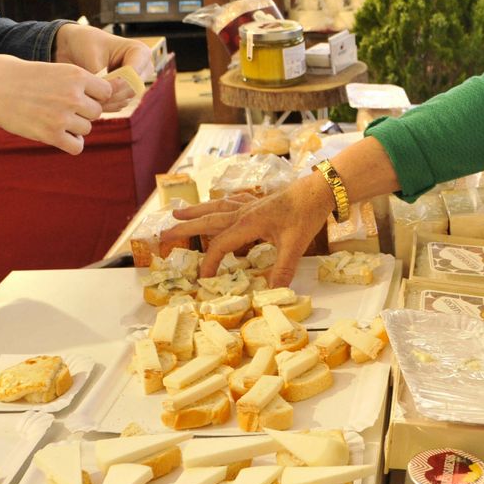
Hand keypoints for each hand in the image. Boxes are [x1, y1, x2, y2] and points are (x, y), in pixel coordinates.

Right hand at [0, 54, 111, 154]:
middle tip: (62, 109)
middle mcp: (73, 96)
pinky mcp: (51, 134)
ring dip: (75, 128)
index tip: (80, 96)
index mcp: (77, 75)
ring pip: (86, 129)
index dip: (94, 96)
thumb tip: (107, 96)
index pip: (106, 92)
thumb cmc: (23, 77)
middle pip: (96, 112)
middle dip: (83, 112)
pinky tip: (59, 136)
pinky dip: (71, 144)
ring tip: (55, 120)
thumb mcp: (56, 69)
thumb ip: (79, 83)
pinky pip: (77, 146)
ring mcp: (63, 116)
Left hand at [54, 23, 156, 109]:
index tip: (98, 86)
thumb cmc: (86, 44)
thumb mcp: (92, 56)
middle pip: (134, 88)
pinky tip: (93, 99)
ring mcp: (138, 81)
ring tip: (89, 97)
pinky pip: (121, 103)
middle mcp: (144, 68)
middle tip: (92, 96)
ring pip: (127, 98)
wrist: (79, 46)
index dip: (117, 83)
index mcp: (140, 51)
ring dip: (109, 101)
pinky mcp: (129, 91)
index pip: (134, 73)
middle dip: (112, 94)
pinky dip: (107, 104)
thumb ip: (101, 76)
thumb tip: (105, 95)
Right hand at [166, 175, 334, 286]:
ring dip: (196, 211)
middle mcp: (243, 212)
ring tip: (177, 212)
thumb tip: (272, 293)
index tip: (203, 280)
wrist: (319, 189)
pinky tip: (215, 204)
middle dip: (185, 227)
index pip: (220, 245)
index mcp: (247, 223)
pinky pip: (230, 202)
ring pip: (215, 207)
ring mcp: (249, 204)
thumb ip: (282, 270)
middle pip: (207, 220)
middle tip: (163, 233)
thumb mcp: (295, 246)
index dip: (209, 263)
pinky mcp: (257, 201)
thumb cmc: (306, 214)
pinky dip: (218, 204)